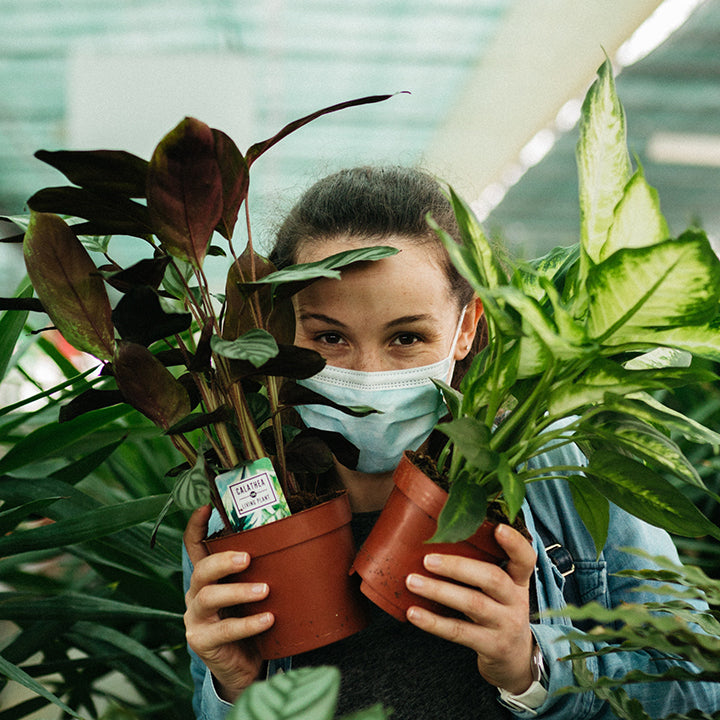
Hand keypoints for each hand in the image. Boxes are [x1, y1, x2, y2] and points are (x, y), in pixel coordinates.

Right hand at [183, 505, 273, 702]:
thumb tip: (296, 538)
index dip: (196, 526)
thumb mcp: (253, 589)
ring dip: (238, 591)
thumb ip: (262, 569)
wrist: (245, 665)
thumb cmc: (252, 616)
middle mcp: (196, 593)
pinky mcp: (202, 641)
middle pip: (201, 570)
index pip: (195, 546)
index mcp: (208, 576)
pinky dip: (248, 624)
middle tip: (247, 558)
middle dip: (223, 561)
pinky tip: (268, 619)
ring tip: (264, 590)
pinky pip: (224, 631)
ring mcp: (196, 617)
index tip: (205, 506)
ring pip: (209, 597)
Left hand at [405, 523, 536, 693]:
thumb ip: (481, 568)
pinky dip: (434, 622)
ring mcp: (506, 625)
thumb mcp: (500, 590)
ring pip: (473, 604)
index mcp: (518, 581)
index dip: (515, 543)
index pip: (525, 558)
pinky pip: (460, 632)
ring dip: (439, 591)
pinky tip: (413, 613)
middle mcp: (516, 601)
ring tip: (412, 582)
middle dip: (458, 567)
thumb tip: (438, 538)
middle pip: (493, 579)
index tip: (499, 527)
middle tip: (427, 560)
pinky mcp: (491, 646)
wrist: (515, 661)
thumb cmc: (498, 612)